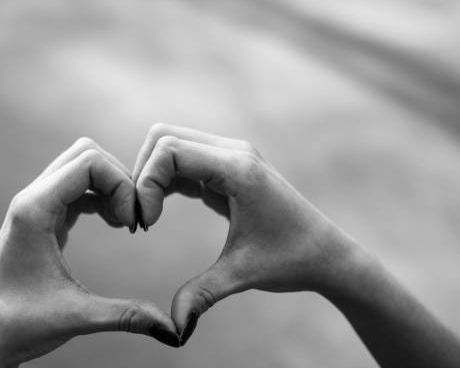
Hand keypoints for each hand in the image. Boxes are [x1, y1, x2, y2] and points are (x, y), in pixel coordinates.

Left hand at [0, 138, 178, 367]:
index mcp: (34, 210)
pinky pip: (76, 188)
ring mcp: (36, 206)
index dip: (122, 183)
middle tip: (134, 217)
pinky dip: (100, 196)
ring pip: (80, 167)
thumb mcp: (78, 316)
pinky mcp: (42, 218)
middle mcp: (32, 199)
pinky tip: (114, 222)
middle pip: (85, 154)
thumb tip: (172, 329)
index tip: (133, 223)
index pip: (89, 161)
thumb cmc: (19, 325)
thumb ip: (126, 315)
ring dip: (110, 185)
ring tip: (126, 221)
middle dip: (118, 178)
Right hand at [133, 124, 360, 344]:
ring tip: (147, 217)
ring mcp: (230, 156)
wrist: (326, 254)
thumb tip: (173, 328)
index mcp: (238, 168)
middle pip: (164, 137)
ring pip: (170, 144)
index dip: (146, 183)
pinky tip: (159, 211)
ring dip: (151, 176)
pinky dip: (164, 180)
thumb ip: (203, 294)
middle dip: (142, 175)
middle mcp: (233, 152)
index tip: (146, 224)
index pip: (169, 150)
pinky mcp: (226, 169)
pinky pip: (183, 160)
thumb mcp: (242, 275)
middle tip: (141, 218)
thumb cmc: (292, 259)